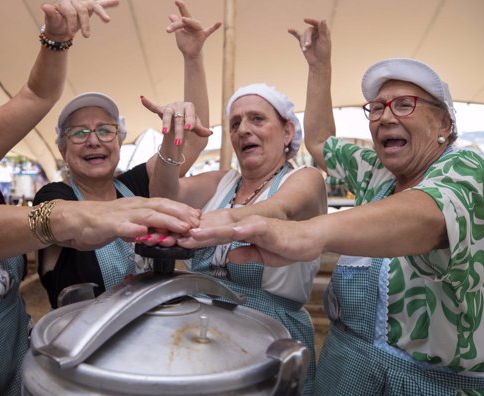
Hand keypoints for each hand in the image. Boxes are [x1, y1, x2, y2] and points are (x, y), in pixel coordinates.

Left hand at [41, 0, 119, 40]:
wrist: (60, 29)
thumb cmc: (55, 25)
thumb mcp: (51, 21)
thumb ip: (50, 14)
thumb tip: (44, 6)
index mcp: (64, 2)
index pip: (71, 12)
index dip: (71, 23)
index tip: (71, 35)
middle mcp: (74, 0)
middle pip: (82, 10)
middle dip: (84, 24)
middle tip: (86, 37)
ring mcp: (83, 3)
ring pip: (93, 6)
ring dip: (101, 13)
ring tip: (107, 20)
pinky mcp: (89, 8)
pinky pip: (100, 4)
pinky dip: (108, 3)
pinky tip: (117, 2)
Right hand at [55, 197, 200, 250]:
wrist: (74, 220)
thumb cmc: (101, 221)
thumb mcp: (128, 223)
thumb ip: (143, 226)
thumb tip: (159, 232)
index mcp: (137, 205)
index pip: (164, 204)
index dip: (182, 209)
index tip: (197, 215)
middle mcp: (132, 207)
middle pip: (161, 206)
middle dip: (181, 213)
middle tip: (196, 221)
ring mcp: (121, 215)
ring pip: (147, 215)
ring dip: (167, 221)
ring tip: (181, 227)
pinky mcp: (108, 225)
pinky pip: (122, 227)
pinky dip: (134, 230)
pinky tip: (144, 233)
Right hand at [140, 96, 212, 145]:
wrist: (182, 119)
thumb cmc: (190, 122)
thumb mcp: (196, 127)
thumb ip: (201, 129)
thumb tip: (209, 133)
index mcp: (189, 107)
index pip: (190, 114)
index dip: (190, 121)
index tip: (189, 128)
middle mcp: (179, 105)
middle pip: (178, 118)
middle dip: (179, 131)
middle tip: (178, 143)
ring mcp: (169, 108)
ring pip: (167, 115)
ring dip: (166, 123)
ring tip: (165, 133)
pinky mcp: (161, 110)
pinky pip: (154, 107)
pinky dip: (148, 104)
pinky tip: (142, 98)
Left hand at [167, 0, 221, 58]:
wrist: (189, 54)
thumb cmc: (185, 43)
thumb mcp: (179, 33)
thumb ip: (176, 24)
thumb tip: (171, 14)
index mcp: (187, 24)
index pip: (183, 15)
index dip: (180, 7)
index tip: (176, 0)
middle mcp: (193, 25)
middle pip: (186, 18)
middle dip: (181, 12)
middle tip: (175, 10)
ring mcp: (198, 30)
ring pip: (193, 23)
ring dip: (188, 21)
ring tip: (183, 19)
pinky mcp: (202, 36)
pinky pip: (209, 31)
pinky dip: (214, 27)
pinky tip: (219, 23)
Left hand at [178, 215, 323, 266]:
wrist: (309, 240)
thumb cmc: (286, 245)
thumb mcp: (261, 255)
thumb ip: (245, 255)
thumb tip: (230, 258)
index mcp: (240, 232)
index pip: (213, 235)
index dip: (195, 239)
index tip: (177, 243)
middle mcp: (243, 225)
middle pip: (214, 229)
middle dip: (194, 234)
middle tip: (174, 238)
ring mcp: (254, 225)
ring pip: (228, 227)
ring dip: (211, 231)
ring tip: (193, 235)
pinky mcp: (268, 228)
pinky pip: (252, 229)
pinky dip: (241, 231)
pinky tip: (230, 234)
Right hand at [287, 18, 329, 67]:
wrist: (318, 62)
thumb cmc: (324, 52)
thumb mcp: (324, 40)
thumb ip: (323, 30)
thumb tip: (323, 19)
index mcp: (323, 31)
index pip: (317, 23)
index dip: (311, 21)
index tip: (305, 20)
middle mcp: (316, 32)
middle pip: (308, 30)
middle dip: (307, 37)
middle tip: (308, 45)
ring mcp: (309, 37)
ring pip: (303, 34)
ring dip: (304, 41)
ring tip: (306, 48)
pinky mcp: (303, 41)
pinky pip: (297, 35)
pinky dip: (293, 32)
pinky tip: (289, 29)